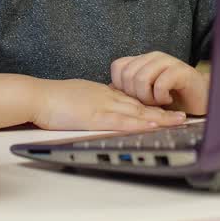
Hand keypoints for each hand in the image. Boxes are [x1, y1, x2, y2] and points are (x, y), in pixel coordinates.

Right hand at [31, 79, 185, 130]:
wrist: (37, 96)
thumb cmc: (53, 98)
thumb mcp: (79, 97)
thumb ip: (93, 102)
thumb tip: (99, 109)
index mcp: (104, 93)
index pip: (133, 99)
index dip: (152, 105)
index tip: (168, 108)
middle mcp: (108, 97)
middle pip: (141, 105)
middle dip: (163, 111)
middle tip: (182, 116)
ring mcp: (102, 106)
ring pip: (136, 112)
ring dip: (158, 118)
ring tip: (177, 121)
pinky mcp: (94, 117)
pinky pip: (120, 121)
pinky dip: (138, 124)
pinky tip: (151, 127)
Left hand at [110, 52, 209, 115]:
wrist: (200, 99)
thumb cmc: (172, 98)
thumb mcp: (146, 94)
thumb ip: (129, 90)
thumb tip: (109, 90)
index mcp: (142, 60)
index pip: (118, 66)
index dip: (120, 86)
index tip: (133, 98)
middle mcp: (153, 57)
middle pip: (127, 75)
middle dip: (134, 95)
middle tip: (148, 102)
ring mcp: (167, 61)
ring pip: (141, 78)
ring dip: (147, 98)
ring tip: (158, 102)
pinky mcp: (180, 70)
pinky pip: (160, 84)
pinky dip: (161, 97)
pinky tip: (168, 100)